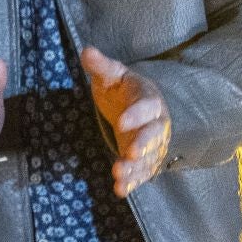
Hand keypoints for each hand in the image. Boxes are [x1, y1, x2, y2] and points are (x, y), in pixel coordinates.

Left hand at [81, 47, 169, 195]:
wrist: (137, 107)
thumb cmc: (123, 90)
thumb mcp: (112, 76)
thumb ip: (101, 66)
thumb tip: (86, 51)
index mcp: (148, 99)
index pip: (147, 106)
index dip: (137, 114)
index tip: (121, 122)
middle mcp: (155, 123)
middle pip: (154, 135)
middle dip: (143, 144)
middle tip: (129, 153)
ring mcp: (151, 144)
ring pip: (148, 157)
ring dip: (135, 167)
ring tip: (118, 174)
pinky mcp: (145, 160)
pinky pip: (142, 172)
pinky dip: (133, 182)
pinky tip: (120, 190)